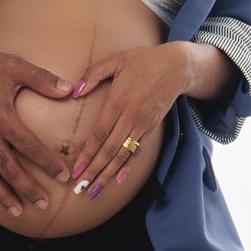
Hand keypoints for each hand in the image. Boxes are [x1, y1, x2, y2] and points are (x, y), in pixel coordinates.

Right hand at [0, 47, 72, 216]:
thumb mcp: (12, 66)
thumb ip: (42, 79)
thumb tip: (70, 89)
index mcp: (2, 118)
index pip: (30, 147)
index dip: (48, 163)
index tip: (62, 176)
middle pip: (10, 169)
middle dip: (28, 189)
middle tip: (43, 203)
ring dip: (5, 196)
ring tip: (19, 211)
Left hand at [69, 44, 191, 193]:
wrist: (176, 66)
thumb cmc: (142, 60)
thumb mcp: (115, 60)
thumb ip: (92, 74)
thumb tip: (74, 92)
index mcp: (118, 101)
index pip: (99, 135)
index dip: (87, 154)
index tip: (75, 170)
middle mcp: (131, 117)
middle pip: (109, 151)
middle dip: (94, 172)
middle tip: (80, 190)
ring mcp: (143, 125)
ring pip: (123, 155)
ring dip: (108, 175)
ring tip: (94, 191)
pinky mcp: (152, 128)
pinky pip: (138, 152)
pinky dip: (128, 167)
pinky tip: (118, 181)